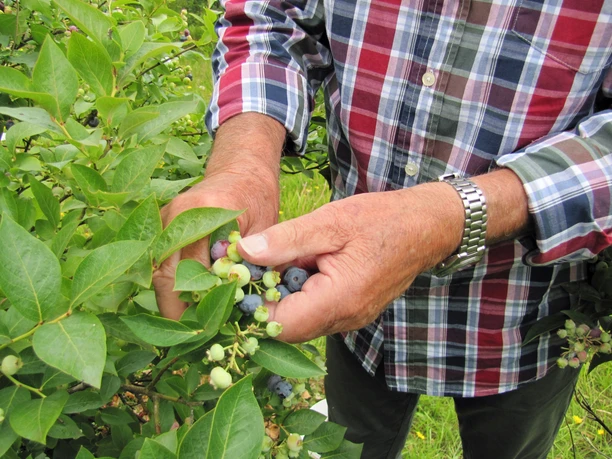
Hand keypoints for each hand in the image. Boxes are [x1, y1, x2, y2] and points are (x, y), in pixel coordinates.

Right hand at [153, 113, 284, 319]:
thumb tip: (240, 305)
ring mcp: (164, 220)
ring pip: (158, 273)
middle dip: (177, 312)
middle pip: (165, 276)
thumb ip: (249, 260)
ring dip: (171, 302)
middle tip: (194, 340)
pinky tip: (187, 307)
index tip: (206, 332)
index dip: (196, 305)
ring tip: (189, 331)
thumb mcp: (264, 227)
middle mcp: (176, 216)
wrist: (241, 169)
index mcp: (203, 212)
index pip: (190, 270)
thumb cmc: (257, 198)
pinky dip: (172, 287)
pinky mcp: (163, 227)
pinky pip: (161, 263)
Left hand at [237, 183, 464, 341]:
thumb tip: (243, 252)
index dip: (253, 304)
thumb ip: (285, 240)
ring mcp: (350, 319)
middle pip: (287, 326)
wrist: (426, 228)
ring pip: (300, 320)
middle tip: (253, 263)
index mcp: (339, 299)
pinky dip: (300, 292)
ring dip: (282, 294)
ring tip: (278, 258)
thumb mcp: (330, 221)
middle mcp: (345, 319)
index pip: (279, 324)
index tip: (239, 275)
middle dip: (265, 298)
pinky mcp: (352, 312)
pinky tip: (301, 264)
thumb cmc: (381, 220)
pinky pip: (316, 312)